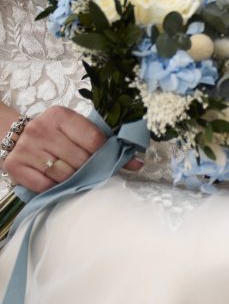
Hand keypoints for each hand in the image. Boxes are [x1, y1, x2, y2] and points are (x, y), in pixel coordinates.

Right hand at [2, 106, 141, 192]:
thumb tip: (137, 163)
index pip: (95, 141)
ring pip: (65, 175)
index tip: (111, 161)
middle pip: (82, 160)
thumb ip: (105, 143)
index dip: (107, 155)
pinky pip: (46, 186)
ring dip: (74, 179)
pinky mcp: (15, 165)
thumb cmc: (55, 134)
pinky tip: (56, 180)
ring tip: (73, 173)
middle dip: (91, 169)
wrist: (15, 135)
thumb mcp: (77, 130)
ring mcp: (27, 148)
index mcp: (60, 116)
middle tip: (90, 169)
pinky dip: (55, 187)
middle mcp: (41, 129)